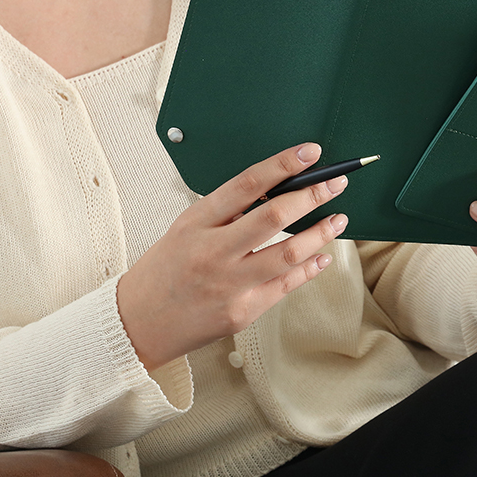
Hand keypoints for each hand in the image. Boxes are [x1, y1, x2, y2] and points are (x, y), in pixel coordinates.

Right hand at [116, 142, 348, 371]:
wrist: (137, 323)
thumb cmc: (165, 271)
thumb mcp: (186, 229)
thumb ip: (228, 213)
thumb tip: (280, 191)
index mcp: (196, 223)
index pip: (247, 184)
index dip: (283, 165)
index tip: (310, 153)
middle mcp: (213, 251)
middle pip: (274, 216)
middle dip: (313, 195)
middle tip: (337, 183)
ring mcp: (229, 284)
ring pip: (288, 253)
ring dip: (320, 233)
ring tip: (339, 219)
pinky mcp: (242, 311)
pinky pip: (286, 285)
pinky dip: (310, 268)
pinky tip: (323, 256)